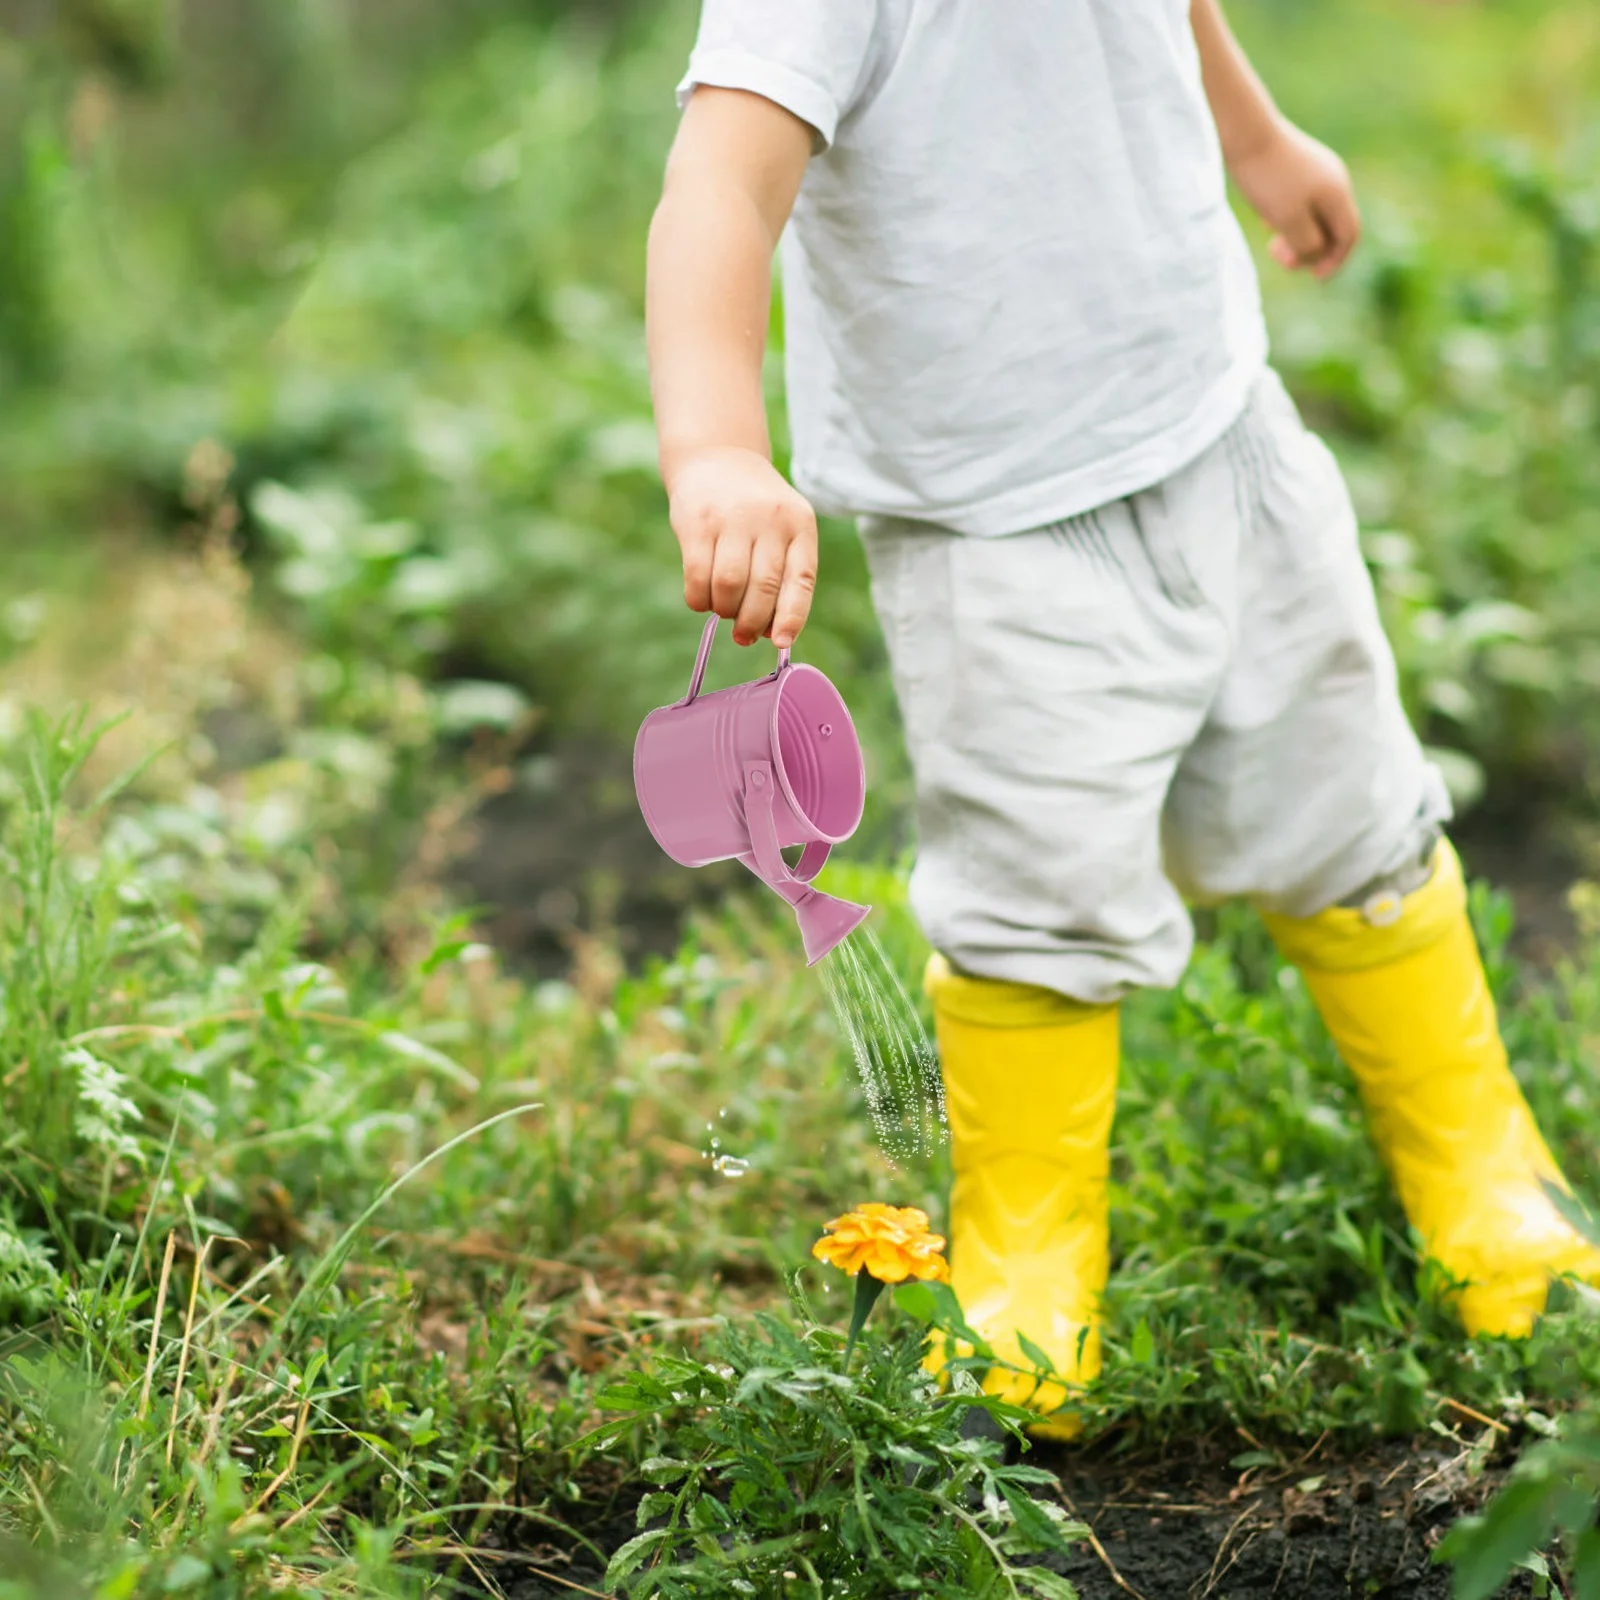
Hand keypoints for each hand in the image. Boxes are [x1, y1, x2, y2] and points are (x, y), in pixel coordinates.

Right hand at [667, 445, 818, 647]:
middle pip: (763, 588)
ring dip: (724, 610)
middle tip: (744, 635)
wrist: (717, 457)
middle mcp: (770, 518)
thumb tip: (774, 634)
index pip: (801, 579)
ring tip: (722, 610)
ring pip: (729, 585)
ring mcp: (733, 518)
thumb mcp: (783, 529)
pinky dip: (698, 599)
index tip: (781, 643)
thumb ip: (783, 575)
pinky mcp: (698, 521)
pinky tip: (701, 599)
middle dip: (752, 622)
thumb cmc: (755, 511)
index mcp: (800, 523)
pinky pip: (697, 575)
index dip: (792, 617)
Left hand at [1230, 120, 1359, 279]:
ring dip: (1297, 235)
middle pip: (1332, 225)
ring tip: (1271, 243)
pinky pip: (1300, 200)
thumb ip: (1308, 244)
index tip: (1314, 278)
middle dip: (1310, 249)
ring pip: (1315, 213)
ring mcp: (1317, 168)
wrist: (1246, 132)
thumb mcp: (1288, 221)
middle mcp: (1334, 177)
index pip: (1349, 234)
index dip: (1335, 260)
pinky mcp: (1297, 163)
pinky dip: (1288, 218)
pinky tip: (1266, 221)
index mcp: (1338, 192)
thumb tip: (1316, 255)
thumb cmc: (1267, 179)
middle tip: (1278, 257)